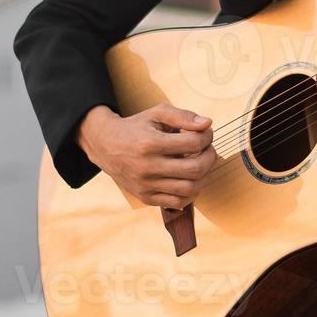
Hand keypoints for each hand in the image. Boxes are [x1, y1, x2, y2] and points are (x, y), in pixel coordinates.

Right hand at [75, 103, 218, 208]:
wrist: (106, 146)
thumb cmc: (137, 127)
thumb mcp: (157, 114)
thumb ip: (183, 116)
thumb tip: (207, 124)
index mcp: (151, 143)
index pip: (194, 143)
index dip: (207, 137)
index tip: (206, 133)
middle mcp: (147, 167)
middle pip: (195, 169)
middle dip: (210, 157)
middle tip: (209, 149)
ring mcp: (146, 185)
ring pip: (189, 189)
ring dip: (203, 176)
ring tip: (200, 164)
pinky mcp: (145, 198)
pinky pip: (177, 202)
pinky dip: (190, 193)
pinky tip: (189, 179)